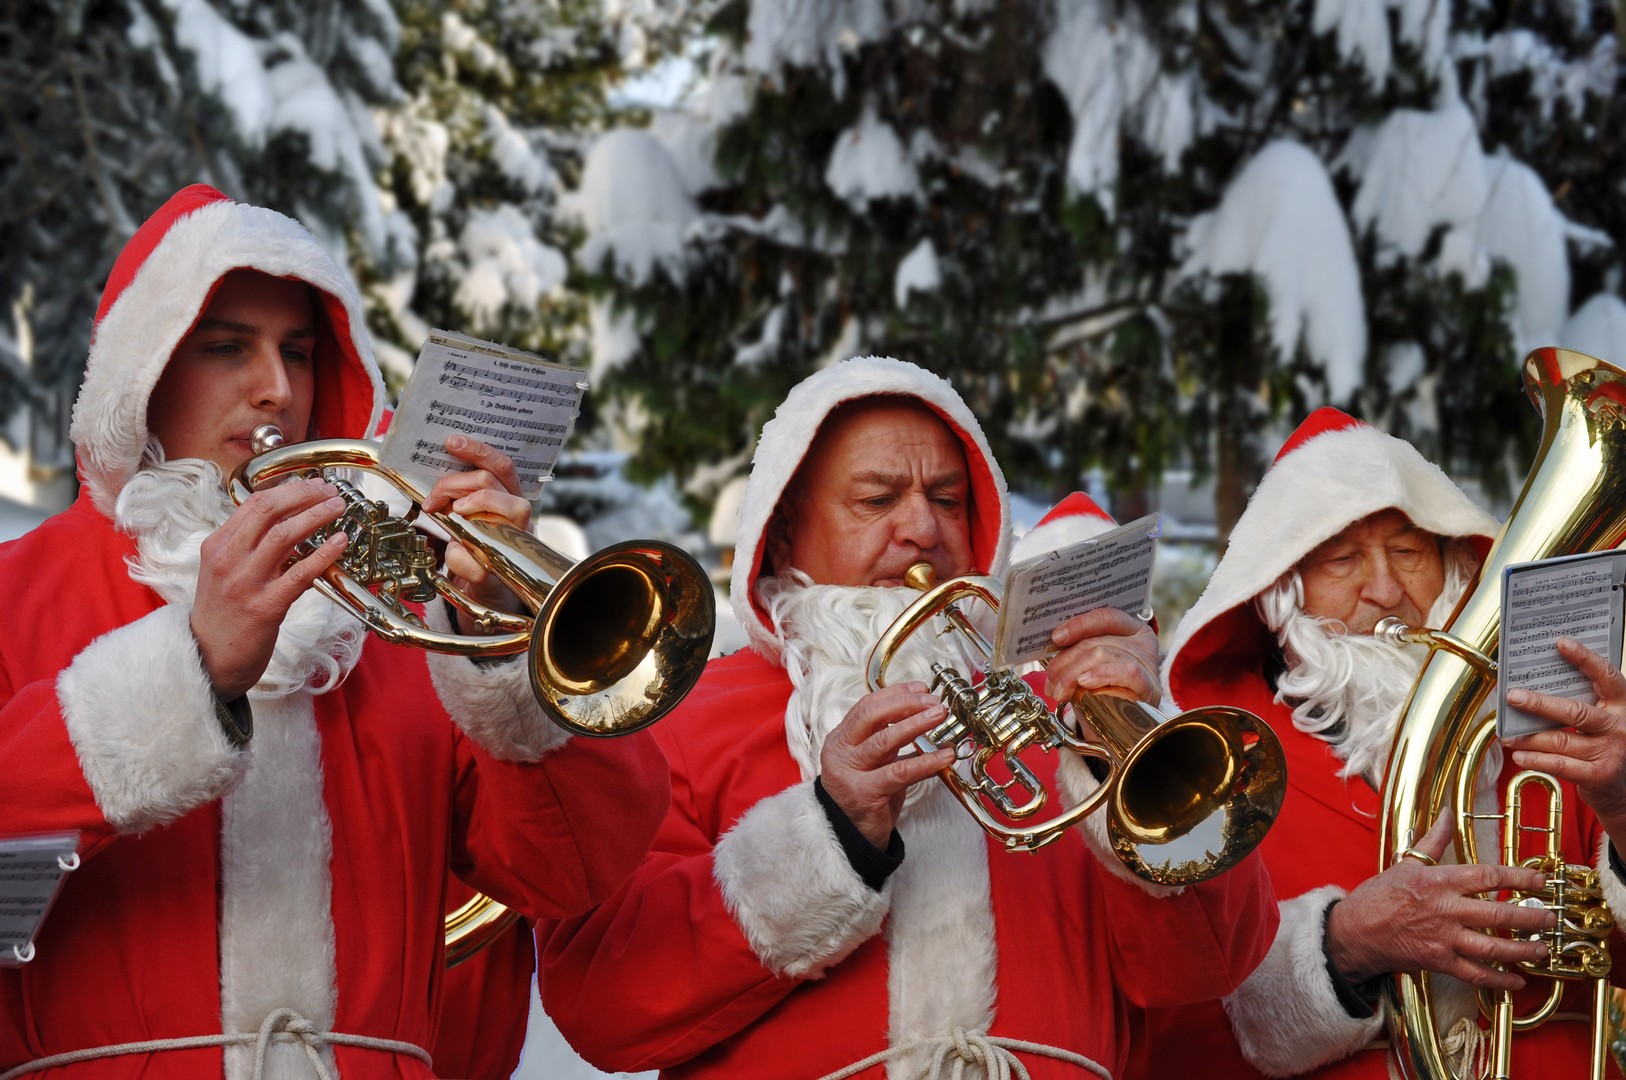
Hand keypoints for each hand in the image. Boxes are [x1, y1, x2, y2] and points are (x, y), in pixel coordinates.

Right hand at [192, 477, 350, 698]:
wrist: (208, 657)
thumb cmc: (223, 613)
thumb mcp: (225, 571)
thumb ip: (249, 545)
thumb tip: (288, 519)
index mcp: (217, 546)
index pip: (254, 504)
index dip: (288, 490)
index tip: (313, 485)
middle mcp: (227, 559)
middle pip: (269, 511)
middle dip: (304, 495)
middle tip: (330, 491)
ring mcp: (245, 583)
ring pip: (284, 535)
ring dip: (316, 516)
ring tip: (338, 508)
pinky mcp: (265, 607)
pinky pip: (299, 573)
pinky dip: (323, 554)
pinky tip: (339, 542)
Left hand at [420, 435, 531, 633]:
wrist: (489, 590)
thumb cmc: (475, 547)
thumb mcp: (463, 517)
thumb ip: (456, 496)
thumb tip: (434, 477)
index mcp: (509, 496)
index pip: (501, 464)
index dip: (477, 450)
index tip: (450, 442)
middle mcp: (518, 514)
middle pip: (492, 480)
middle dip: (454, 483)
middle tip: (433, 499)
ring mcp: (515, 538)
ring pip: (505, 506)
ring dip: (466, 507)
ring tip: (449, 516)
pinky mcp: (502, 567)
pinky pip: (480, 556)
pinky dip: (458, 557)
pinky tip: (455, 552)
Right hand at [819, 682, 954, 847]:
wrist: (848, 838)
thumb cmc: (865, 795)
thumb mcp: (873, 761)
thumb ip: (887, 738)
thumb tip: (920, 713)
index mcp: (840, 739)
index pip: (866, 706)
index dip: (895, 694)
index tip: (921, 688)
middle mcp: (840, 752)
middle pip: (871, 716)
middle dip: (905, 704)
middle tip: (933, 702)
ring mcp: (850, 773)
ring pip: (885, 740)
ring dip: (916, 724)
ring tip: (940, 716)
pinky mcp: (865, 794)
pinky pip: (900, 772)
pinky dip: (926, 761)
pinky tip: (945, 755)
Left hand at [1042, 608, 1160, 704]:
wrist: (1119, 725)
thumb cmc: (1101, 690)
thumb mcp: (1086, 665)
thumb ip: (1075, 652)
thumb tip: (1052, 648)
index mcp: (1128, 629)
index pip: (1105, 617)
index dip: (1079, 625)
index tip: (1056, 637)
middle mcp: (1140, 642)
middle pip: (1097, 640)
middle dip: (1066, 660)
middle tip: (1051, 680)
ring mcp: (1147, 663)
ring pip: (1103, 654)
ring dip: (1073, 674)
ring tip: (1061, 692)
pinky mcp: (1149, 685)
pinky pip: (1125, 671)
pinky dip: (1101, 675)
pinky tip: (1085, 683)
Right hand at [1326, 813, 1554, 989]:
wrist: (1354, 931)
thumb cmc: (1378, 896)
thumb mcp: (1406, 863)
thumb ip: (1433, 841)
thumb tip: (1446, 814)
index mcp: (1439, 881)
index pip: (1488, 875)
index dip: (1519, 877)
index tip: (1540, 880)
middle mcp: (1446, 909)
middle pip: (1499, 912)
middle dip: (1530, 917)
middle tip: (1550, 919)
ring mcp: (1444, 938)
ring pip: (1493, 946)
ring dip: (1522, 949)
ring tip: (1541, 948)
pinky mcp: (1439, 961)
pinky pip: (1475, 973)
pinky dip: (1498, 979)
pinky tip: (1516, 980)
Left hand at [1503, 636, 1625, 840]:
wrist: (1625, 788)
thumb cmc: (1606, 745)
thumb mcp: (1603, 719)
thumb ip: (1582, 701)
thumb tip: (1535, 683)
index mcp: (1622, 705)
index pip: (1606, 676)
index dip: (1585, 658)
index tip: (1561, 642)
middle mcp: (1618, 726)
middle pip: (1575, 710)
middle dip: (1539, 703)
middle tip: (1512, 696)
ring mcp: (1609, 751)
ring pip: (1561, 739)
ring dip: (1528, 737)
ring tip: (1507, 735)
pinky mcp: (1597, 774)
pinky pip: (1560, 764)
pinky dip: (1535, 759)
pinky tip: (1519, 755)